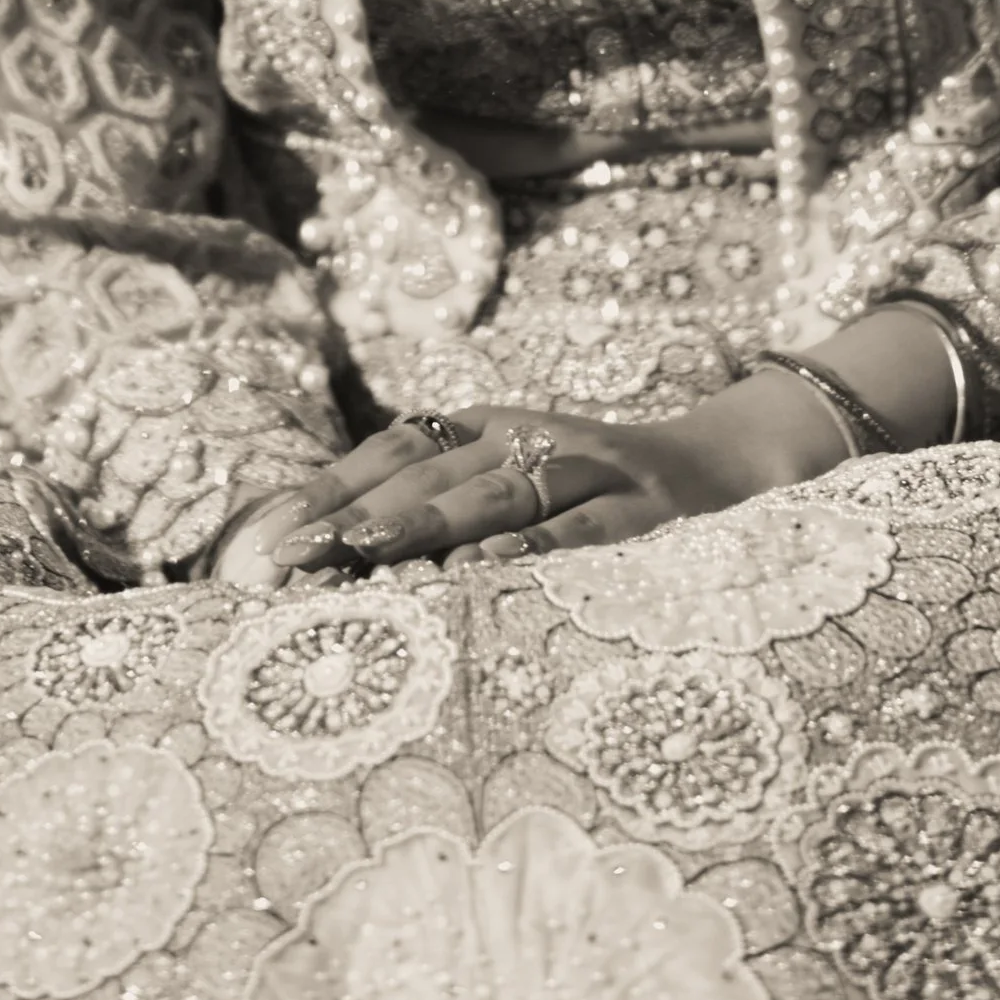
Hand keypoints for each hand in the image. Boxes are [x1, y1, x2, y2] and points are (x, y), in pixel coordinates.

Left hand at [253, 374, 841, 580]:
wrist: (728, 466)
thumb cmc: (599, 493)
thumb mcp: (522, 479)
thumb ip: (448, 507)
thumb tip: (339, 557)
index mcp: (493, 426)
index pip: (398, 447)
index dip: (333, 484)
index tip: (271, 532)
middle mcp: (533, 437)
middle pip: (432, 471)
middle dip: (356, 514)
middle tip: (291, 557)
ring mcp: (591, 472)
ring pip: (497, 493)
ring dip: (428, 524)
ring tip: (365, 554)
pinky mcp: (642, 514)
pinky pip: (579, 533)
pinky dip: (532, 550)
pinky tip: (486, 573)